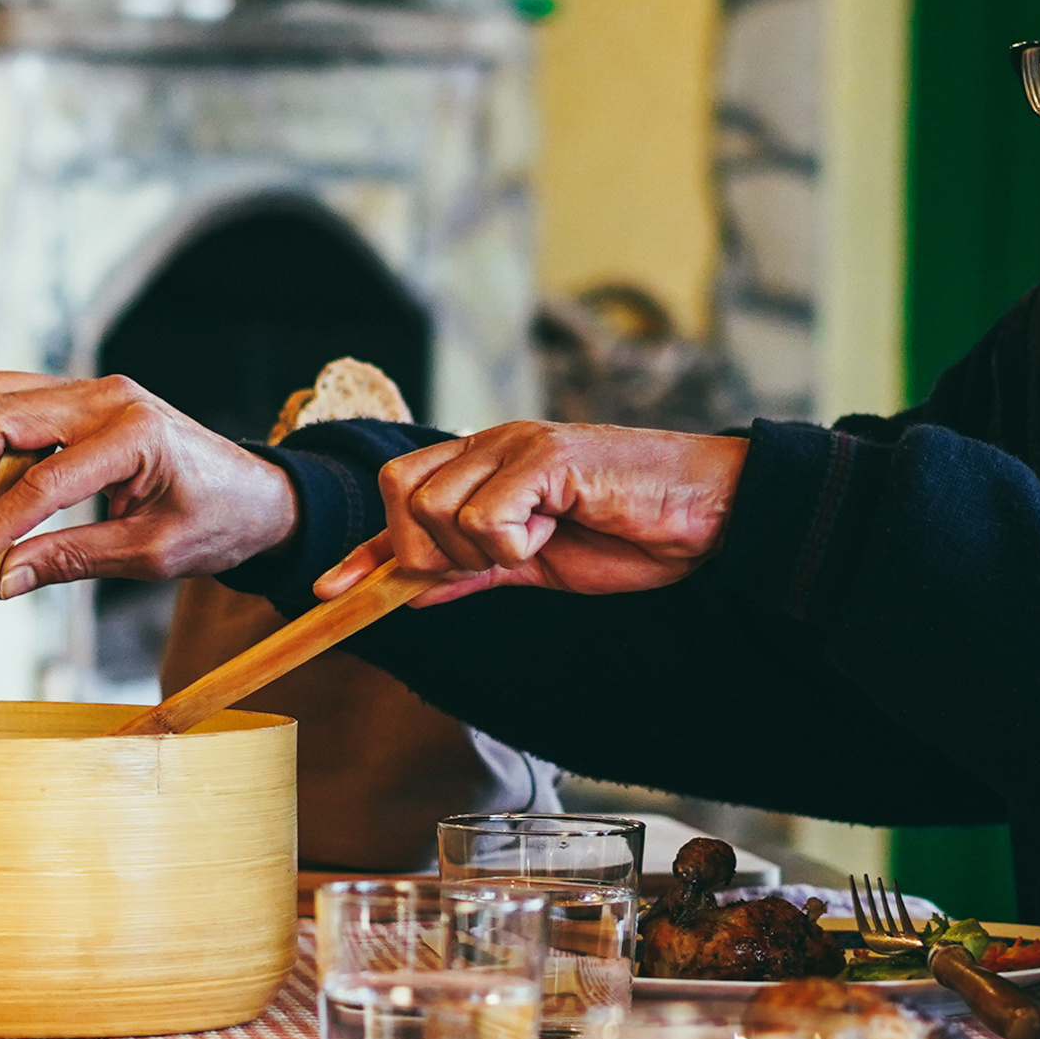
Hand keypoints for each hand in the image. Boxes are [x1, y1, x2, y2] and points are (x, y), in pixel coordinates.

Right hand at [0, 372, 301, 593]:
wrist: (254, 495)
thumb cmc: (217, 524)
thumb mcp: (149, 555)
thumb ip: (71, 560)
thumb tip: (2, 579)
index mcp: (136, 435)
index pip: (41, 480)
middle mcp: (109, 397)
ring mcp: (93, 389)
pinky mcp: (81, 396)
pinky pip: (12, 400)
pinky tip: (7, 487)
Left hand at [307, 421, 749, 606]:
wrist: (708, 515)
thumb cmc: (632, 533)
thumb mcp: (537, 565)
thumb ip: (474, 572)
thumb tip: (410, 592)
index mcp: (486, 465)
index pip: (400, 501)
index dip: (364, 551)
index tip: (330, 594)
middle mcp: (492, 445)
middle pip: (401, 499)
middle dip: (430, 554)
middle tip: (498, 561)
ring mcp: (518, 444)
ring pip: (435, 511)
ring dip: (481, 549)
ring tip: (540, 538)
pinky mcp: (548, 455)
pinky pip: (487, 515)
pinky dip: (513, 542)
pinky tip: (556, 529)